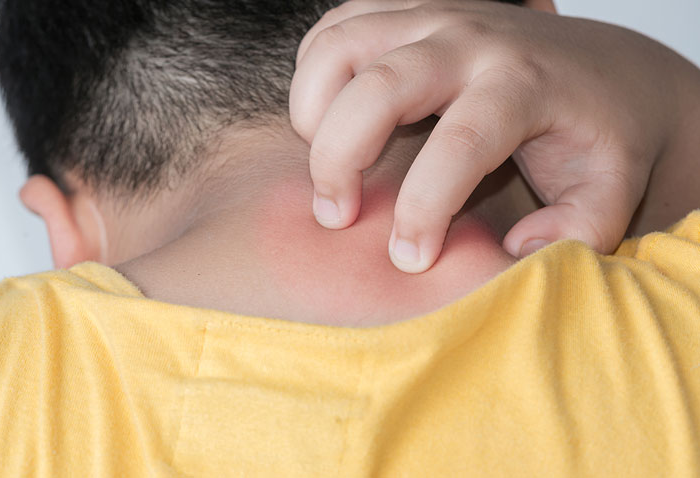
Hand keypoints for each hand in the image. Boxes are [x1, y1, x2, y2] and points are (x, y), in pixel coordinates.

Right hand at [290, 0, 690, 272]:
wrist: (603, 67)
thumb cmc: (601, 135)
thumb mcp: (613, 190)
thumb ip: (582, 228)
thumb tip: (518, 248)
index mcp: (524, 84)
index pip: (459, 144)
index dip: (423, 210)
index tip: (409, 260)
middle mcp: (471, 39)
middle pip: (379, 86)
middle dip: (338, 159)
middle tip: (335, 217)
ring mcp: (433, 15)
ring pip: (339, 46)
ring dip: (313, 112)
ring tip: (329, 166)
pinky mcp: (406, 10)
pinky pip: (333, 29)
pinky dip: (313, 74)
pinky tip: (329, 121)